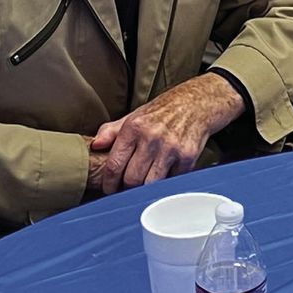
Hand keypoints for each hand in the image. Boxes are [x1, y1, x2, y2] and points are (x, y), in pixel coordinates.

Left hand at [88, 73, 244, 193]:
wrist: (197, 102)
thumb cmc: (164, 110)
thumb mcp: (135, 115)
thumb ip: (112, 130)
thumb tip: (95, 145)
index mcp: (134, 127)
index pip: (114, 165)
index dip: (109, 183)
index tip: (109, 189)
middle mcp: (152, 137)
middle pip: (132, 179)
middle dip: (127, 187)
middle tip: (128, 186)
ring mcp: (171, 148)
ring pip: (151, 183)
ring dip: (147, 187)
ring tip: (145, 182)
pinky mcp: (187, 156)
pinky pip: (172, 179)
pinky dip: (168, 180)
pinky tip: (166, 172)